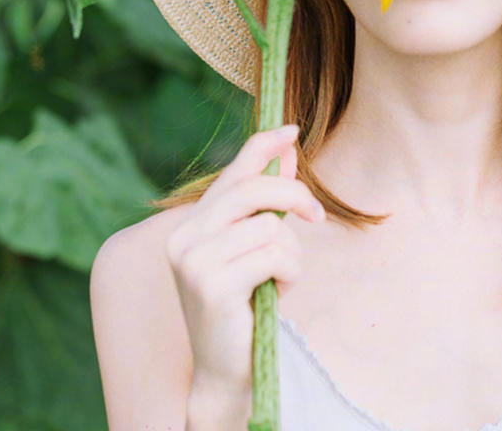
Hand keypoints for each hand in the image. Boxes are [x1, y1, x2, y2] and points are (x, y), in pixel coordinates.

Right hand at [165, 123, 325, 397]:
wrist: (226, 369)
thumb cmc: (243, 306)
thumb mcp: (253, 249)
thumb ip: (264, 204)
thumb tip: (287, 150)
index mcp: (190, 226)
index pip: (230, 172)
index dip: (263, 146)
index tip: (292, 131)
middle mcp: (183, 239)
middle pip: (251, 190)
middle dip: (295, 196)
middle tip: (317, 216)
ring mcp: (194, 263)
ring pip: (269, 226)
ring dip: (291, 253)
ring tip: (279, 278)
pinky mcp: (213, 286)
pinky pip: (273, 255)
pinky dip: (289, 273)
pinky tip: (274, 293)